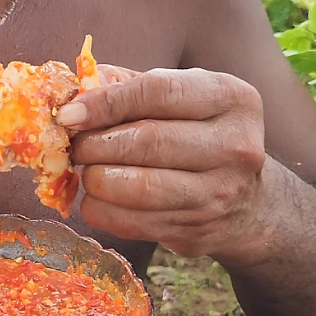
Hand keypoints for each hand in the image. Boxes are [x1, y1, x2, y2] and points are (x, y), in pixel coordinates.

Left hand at [54, 68, 266, 257]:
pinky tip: (95, 198)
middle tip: (76, 146)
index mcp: (231, 98)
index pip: (158, 91)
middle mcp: (235, 145)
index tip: (70, 114)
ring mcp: (219, 192)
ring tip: (86, 170)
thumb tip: (75, 93)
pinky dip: (100, 210)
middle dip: (95, 144)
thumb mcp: (180, 97)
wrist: (245, 202)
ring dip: (95, 179)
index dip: (105, 102)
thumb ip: (129, 86)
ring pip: (137, 186)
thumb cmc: (197, 135)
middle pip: (145, 141)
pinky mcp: (196, 230)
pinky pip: (130, 222)